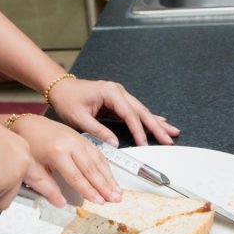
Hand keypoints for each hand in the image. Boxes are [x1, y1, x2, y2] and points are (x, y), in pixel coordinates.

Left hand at [9, 115, 119, 204]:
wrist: (28, 123)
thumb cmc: (29, 143)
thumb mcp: (32, 167)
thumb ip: (47, 186)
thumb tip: (59, 203)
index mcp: (58, 152)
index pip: (76, 176)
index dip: (89, 190)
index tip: (99, 201)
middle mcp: (71, 144)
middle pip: (91, 169)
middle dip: (104, 186)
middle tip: (115, 199)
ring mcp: (78, 139)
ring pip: (97, 160)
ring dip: (109, 177)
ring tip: (117, 190)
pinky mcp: (81, 138)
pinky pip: (97, 152)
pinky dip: (106, 166)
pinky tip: (111, 175)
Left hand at [47, 78, 179, 146]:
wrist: (61, 89)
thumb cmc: (68, 100)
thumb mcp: (79, 118)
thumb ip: (97, 130)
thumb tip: (114, 144)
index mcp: (110, 92)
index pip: (129, 114)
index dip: (138, 130)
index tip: (144, 144)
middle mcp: (118, 91)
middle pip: (141, 111)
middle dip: (156, 126)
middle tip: (170, 138)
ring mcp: (119, 95)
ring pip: (141, 111)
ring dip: (156, 122)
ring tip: (172, 132)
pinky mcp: (118, 101)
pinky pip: (135, 111)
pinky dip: (147, 118)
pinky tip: (160, 121)